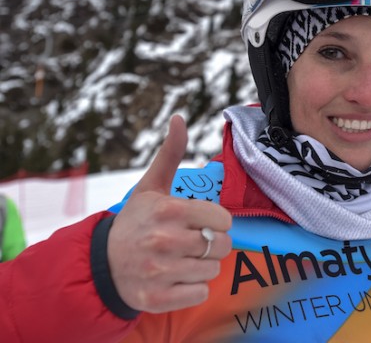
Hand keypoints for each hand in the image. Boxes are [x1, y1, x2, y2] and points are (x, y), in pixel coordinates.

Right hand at [108, 115, 232, 312]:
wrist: (100, 264)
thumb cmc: (134, 222)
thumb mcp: (150, 187)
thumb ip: (170, 154)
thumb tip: (180, 118)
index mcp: (167, 210)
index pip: (223, 219)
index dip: (216, 221)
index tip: (201, 222)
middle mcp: (164, 240)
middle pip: (221, 245)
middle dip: (211, 244)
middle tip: (191, 242)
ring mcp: (160, 272)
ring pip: (212, 270)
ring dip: (202, 266)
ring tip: (182, 259)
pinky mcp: (157, 298)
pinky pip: (200, 293)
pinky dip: (193, 288)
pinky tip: (175, 277)